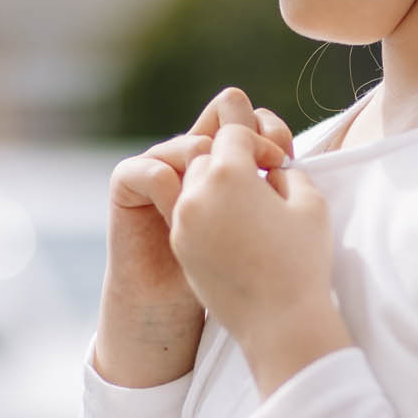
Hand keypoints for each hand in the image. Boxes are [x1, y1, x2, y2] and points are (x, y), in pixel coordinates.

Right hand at [94, 89, 293, 386]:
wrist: (172, 305)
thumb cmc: (223, 271)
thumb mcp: (260, 226)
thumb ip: (274, 190)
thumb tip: (289, 162)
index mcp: (228, 158)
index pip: (250, 117)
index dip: (272, 131)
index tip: (288, 160)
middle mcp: (194, 155)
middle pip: (221, 112)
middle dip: (246, 134)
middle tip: (266, 165)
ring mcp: (161, 166)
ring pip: (189, 143)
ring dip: (209, 167)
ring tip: (222, 199)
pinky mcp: (129, 186)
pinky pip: (148, 169)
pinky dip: (168, 184)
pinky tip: (185, 212)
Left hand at [169, 124, 334, 350]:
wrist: (280, 323)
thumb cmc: (302, 260)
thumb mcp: (310, 202)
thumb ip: (288, 173)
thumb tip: (271, 172)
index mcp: (227, 174)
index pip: (234, 134)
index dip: (260, 144)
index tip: (278, 165)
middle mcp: (196, 195)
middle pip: (208, 159)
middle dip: (233, 166)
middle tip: (261, 187)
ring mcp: (182, 225)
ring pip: (193, 187)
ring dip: (216, 190)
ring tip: (246, 212)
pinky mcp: (180, 251)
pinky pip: (189, 217)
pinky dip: (207, 216)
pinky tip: (235, 235)